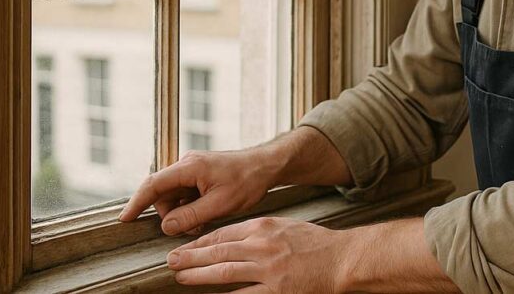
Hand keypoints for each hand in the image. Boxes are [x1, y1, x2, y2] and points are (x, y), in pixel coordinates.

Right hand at [119, 148, 278, 234]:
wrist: (266, 166)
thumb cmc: (248, 181)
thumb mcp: (220, 204)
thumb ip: (190, 216)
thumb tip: (166, 226)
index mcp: (189, 167)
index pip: (153, 184)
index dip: (136, 202)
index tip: (124, 219)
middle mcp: (187, 164)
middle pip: (162, 193)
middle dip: (171, 214)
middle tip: (193, 226)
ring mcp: (192, 168)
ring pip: (173, 196)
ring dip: (182, 212)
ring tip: (204, 219)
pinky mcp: (198, 174)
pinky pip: (184, 193)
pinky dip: (190, 206)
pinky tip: (206, 212)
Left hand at [165, 216, 351, 292]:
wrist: (343, 258)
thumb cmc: (316, 244)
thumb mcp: (285, 226)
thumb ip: (260, 232)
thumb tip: (233, 241)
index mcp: (264, 227)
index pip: (224, 233)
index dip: (201, 242)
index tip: (185, 246)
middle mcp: (263, 245)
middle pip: (219, 251)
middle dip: (191, 256)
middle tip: (171, 260)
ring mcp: (269, 269)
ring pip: (225, 272)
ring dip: (199, 275)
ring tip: (181, 276)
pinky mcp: (277, 290)